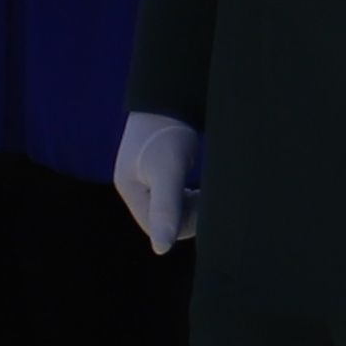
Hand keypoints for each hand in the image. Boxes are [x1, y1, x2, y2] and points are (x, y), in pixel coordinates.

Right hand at [113, 110, 204, 254]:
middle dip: (192, 214)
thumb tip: (161, 250)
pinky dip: (193, 196)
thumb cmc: (168, 131)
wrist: (170, 95)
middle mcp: (135, 188)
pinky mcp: (159, 171)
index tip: (208, 205)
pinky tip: (206, 187)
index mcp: (131, 191)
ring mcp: (146, 179)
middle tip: (214, 197)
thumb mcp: (169, 170)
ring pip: (174, 208)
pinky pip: (177, 196)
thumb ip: (166, 208)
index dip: (188, 223)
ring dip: (195, 206)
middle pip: (167, 219)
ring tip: (210, 190)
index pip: (160, 227)